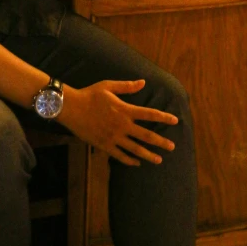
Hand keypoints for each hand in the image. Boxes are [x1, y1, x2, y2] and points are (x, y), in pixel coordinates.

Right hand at [60, 79, 177, 165]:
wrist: (71, 108)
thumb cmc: (90, 94)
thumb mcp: (108, 86)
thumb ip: (127, 86)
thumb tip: (143, 82)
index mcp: (124, 109)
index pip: (149, 114)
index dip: (163, 117)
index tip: (175, 121)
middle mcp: (122, 125)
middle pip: (145, 135)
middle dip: (160, 141)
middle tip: (172, 147)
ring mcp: (113, 137)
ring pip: (135, 149)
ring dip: (149, 155)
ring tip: (159, 160)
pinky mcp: (104, 145)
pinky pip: (120, 155)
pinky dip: (129, 160)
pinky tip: (137, 163)